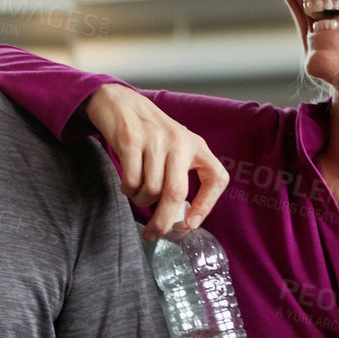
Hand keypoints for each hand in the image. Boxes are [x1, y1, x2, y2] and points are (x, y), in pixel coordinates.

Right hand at [83, 83, 227, 239]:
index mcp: (196, 146)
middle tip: (153, 234)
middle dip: (163, 220)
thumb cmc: (150, 133)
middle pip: (176, 193)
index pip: (217, 177)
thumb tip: (177, 217)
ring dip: (140, 200)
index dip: (207, 205)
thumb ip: (180, 174)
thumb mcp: (175, 147)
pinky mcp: (131, 141)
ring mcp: (155, 141)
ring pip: (150, 190)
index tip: (190, 224)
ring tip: (137, 193)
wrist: (121, 103)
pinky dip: (127, 189)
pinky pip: (131, 180)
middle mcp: (180, 143)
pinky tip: (127, 183)